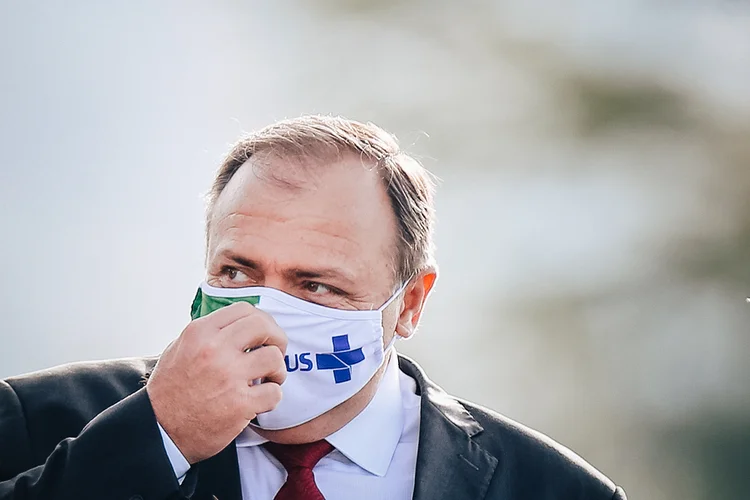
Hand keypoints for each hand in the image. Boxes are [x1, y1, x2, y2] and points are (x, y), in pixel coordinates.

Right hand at [146, 301, 286, 463]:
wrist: (160, 431)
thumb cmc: (171, 390)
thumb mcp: (179, 348)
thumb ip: (208, 333)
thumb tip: (239, 323)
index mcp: (200, 333)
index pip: (245, 310)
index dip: (262, 320)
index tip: (263, 335)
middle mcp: (214, 350)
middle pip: (264, 327)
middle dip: (277, 338)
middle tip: (276, 351)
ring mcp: (228, 377)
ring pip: (274, 358)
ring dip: (277, 369)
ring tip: (269, 378)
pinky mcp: (240, 405)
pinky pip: (274, 392)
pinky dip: (272, 397)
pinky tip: (260, 400)